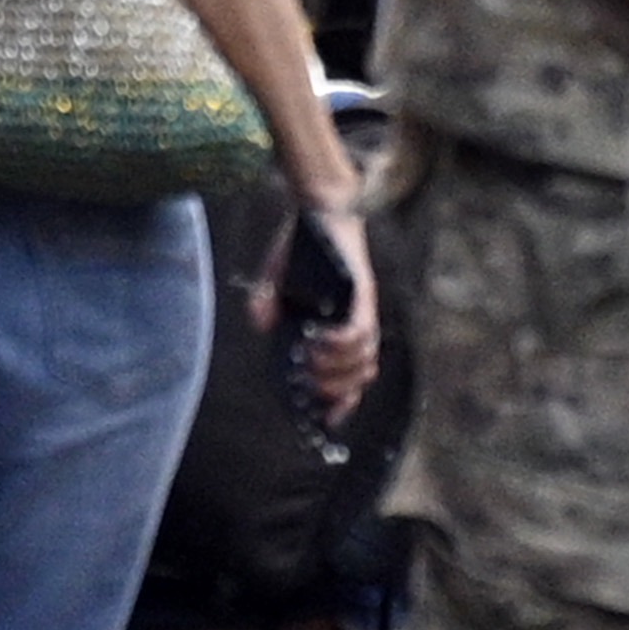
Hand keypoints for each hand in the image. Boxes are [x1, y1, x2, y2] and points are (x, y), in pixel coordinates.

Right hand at [244, 198, 379, 426]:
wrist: (320, 210)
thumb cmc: (301, 249)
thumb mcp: (275, 282)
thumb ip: (266, 305)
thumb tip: (263, 328)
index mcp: (338, 330)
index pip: (351, 377)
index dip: (343, 403)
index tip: (326, 420)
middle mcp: (356, 325)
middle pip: (361, 377)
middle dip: (336, 391)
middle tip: (310, 387)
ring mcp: (362, 311)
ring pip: (365, 359)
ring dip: (338, 370)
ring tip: (313, 361)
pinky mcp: (364, 295)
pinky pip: (362, 332)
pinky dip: (343, 345)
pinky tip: (322, 341)